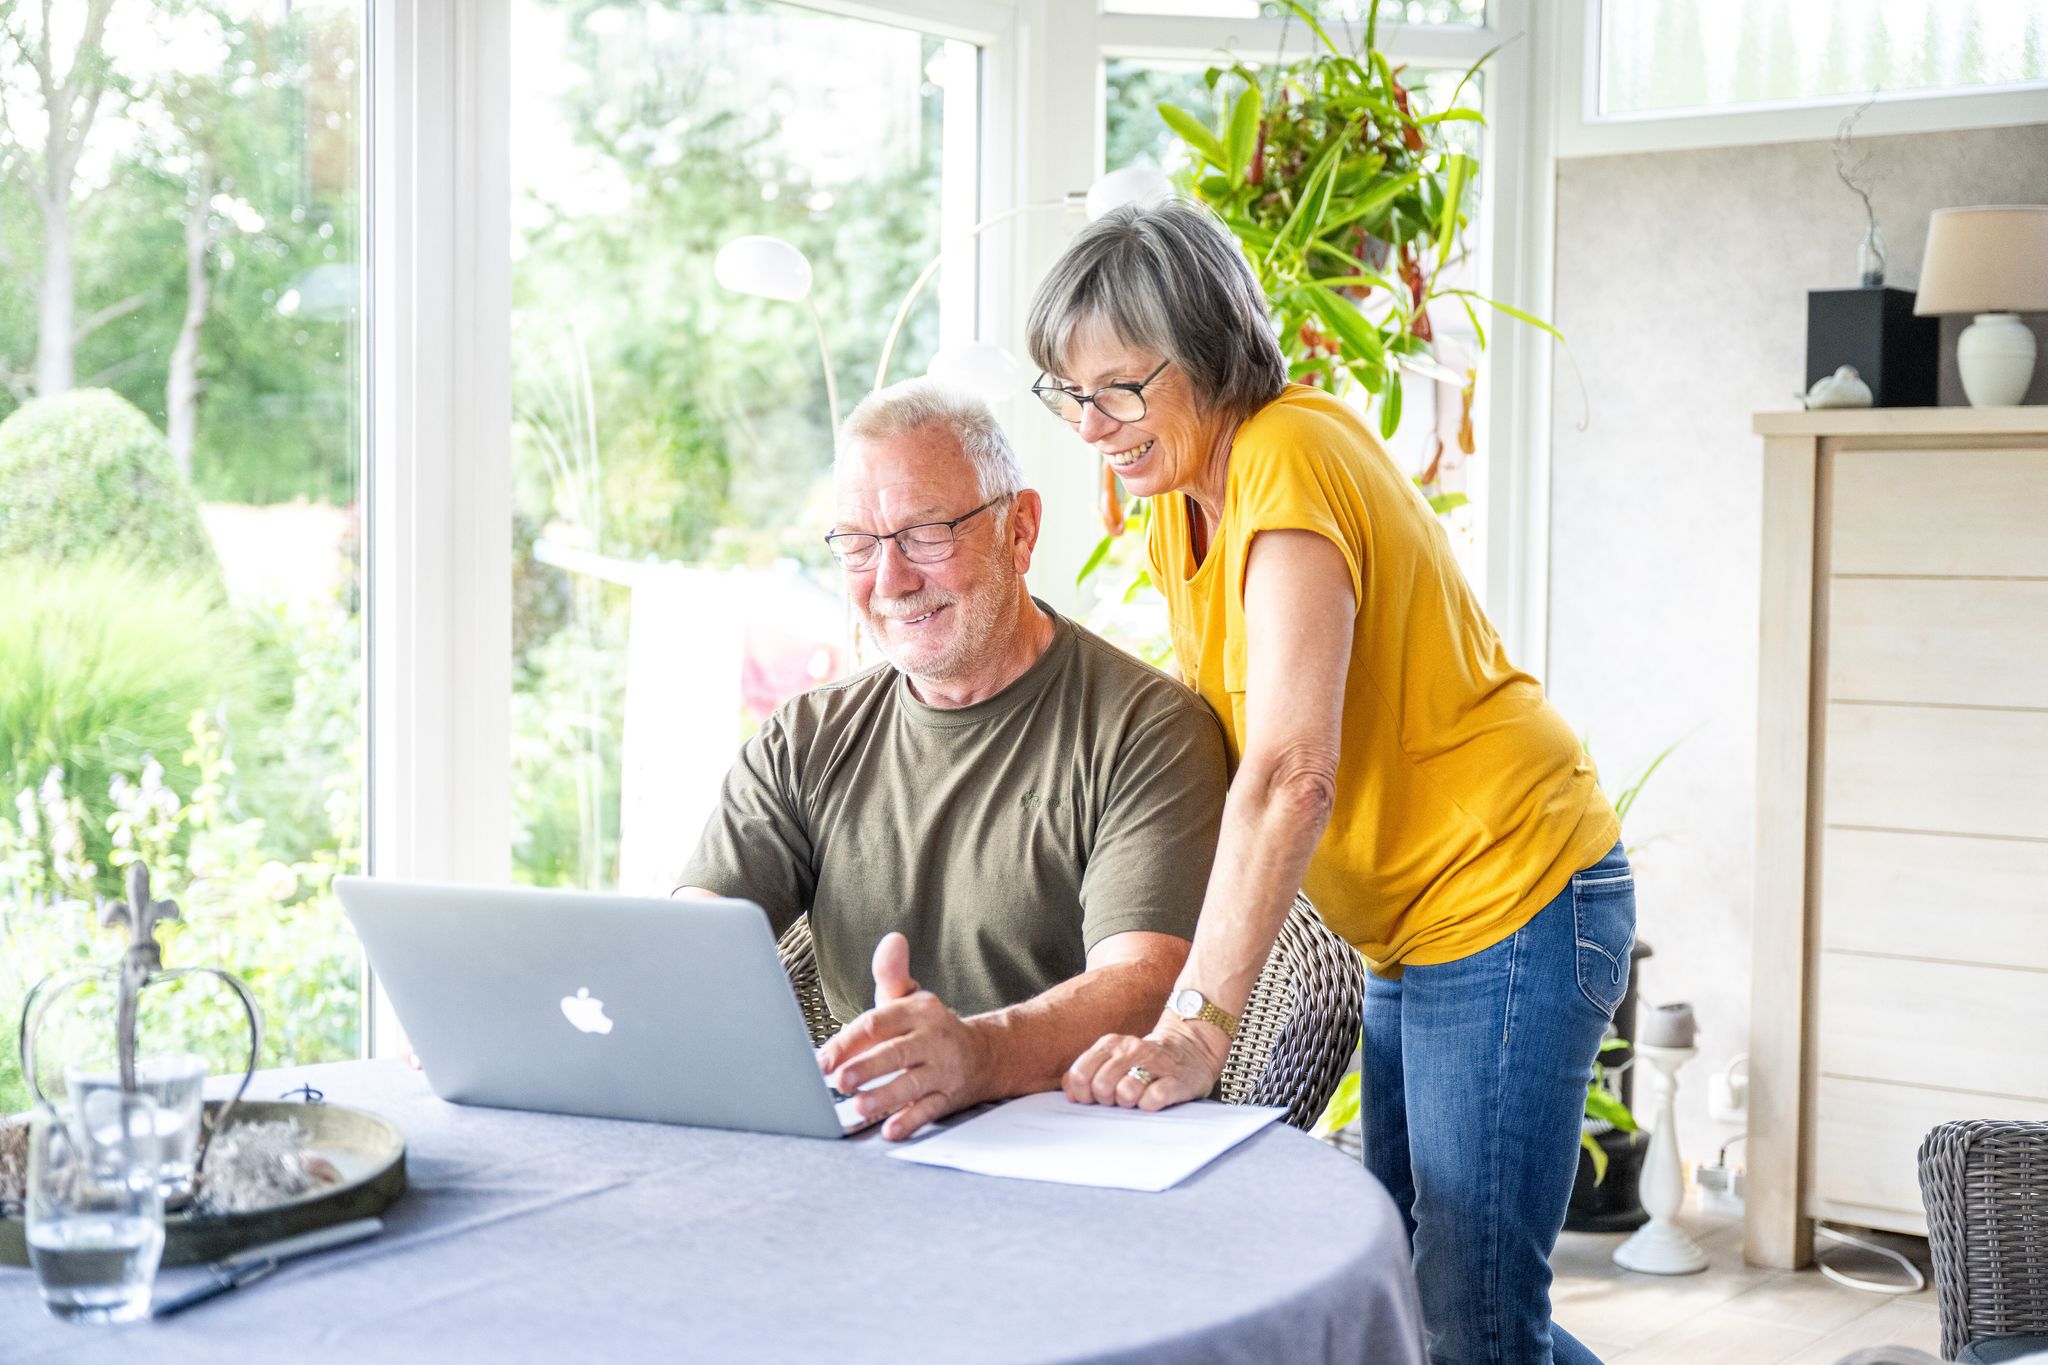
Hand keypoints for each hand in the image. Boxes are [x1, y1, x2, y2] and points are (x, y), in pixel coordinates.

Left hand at [816, 932, 994, 1140]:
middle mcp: (931, 1039)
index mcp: (917, 1011)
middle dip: (868, 1067)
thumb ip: (893, 973)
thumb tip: (892, 940)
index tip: (822, 1060)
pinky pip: (930, 1109)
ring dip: (885, 1097)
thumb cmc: (929, 1027)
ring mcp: (942, 1069)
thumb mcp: (911, 998)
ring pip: (913, 1084)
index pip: (879, 1023)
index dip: (849, 1041)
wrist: (984, 1054)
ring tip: (859, 1108)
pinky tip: (891, 1130)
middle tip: (840, 1082)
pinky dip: (911, 1120)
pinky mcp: (949, 1097)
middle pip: (896, 1052)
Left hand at [1062, 1011, 1229, 1111]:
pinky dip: (1149, 1105)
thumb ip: (1086, 1072)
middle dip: (1107, 1100)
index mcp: (1110, 1044)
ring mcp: (1154, 1063)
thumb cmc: (1145, 1061)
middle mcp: (1130, 1049)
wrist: (1191, 1049)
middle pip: (1101, 1086)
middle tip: (1119, 1098)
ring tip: (1137, 1098)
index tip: (1094, 1098)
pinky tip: (1154, 1100)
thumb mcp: (1113, 1058)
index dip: (1083, 1093)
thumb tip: (1070, 1094)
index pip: (1079, 1074)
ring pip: (1125, 1092)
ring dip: (1128, 1102)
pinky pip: (1152, 1100)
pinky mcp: (1175, 1080)